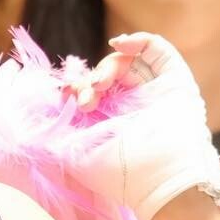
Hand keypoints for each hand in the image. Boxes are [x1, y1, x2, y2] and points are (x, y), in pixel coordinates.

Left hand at [62, 32, 219, 219]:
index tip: (66, 96)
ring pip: (127, 62)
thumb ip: (61, 134)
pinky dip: (139, 40)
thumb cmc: (122, 175)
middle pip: (106, 76)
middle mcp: (132, 106)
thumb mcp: (78, 156)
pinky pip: (158, 51)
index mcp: (111, 123)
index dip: (75, 89)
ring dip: (107, 67)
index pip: (90, 93)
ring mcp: (154, 93)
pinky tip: (120, 44)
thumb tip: (45, 115)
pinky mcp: (175, 83)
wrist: (162, 179)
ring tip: (100, 84)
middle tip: (86, 99)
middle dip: (90, 82)